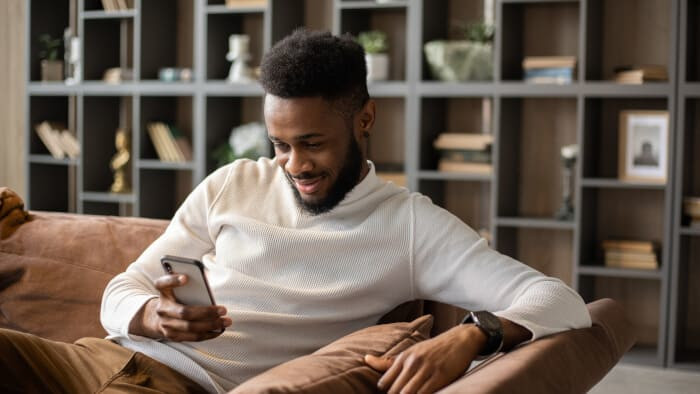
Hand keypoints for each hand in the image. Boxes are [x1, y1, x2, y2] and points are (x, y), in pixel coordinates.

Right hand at [129, 274, 231, 341]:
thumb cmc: (174, 298)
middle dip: (206, 312)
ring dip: (211, 325)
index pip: (163, 284)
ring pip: (190, 328)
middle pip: (185, 312)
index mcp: (163, 292)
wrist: (156, 318)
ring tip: (226, 321)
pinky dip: (208, 334)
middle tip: (223, 310)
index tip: (186, 277)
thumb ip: (187, 283)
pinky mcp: (172, 336)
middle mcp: (162, 309)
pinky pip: (192, 337)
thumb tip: (207, 279)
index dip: (173, 280)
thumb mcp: (175, 288)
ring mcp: (166, 325)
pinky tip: (219, 329)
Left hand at [364, 324, 485, 393]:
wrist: (460, 339)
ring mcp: (426, 369)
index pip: (384, 383)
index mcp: (403, 358)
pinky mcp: (440, 376)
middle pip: (395, 391)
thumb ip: (389, 361)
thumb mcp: (411, 352)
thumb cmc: (433, 349)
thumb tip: (366, 359)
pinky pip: (425, 393)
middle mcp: (412, 362)